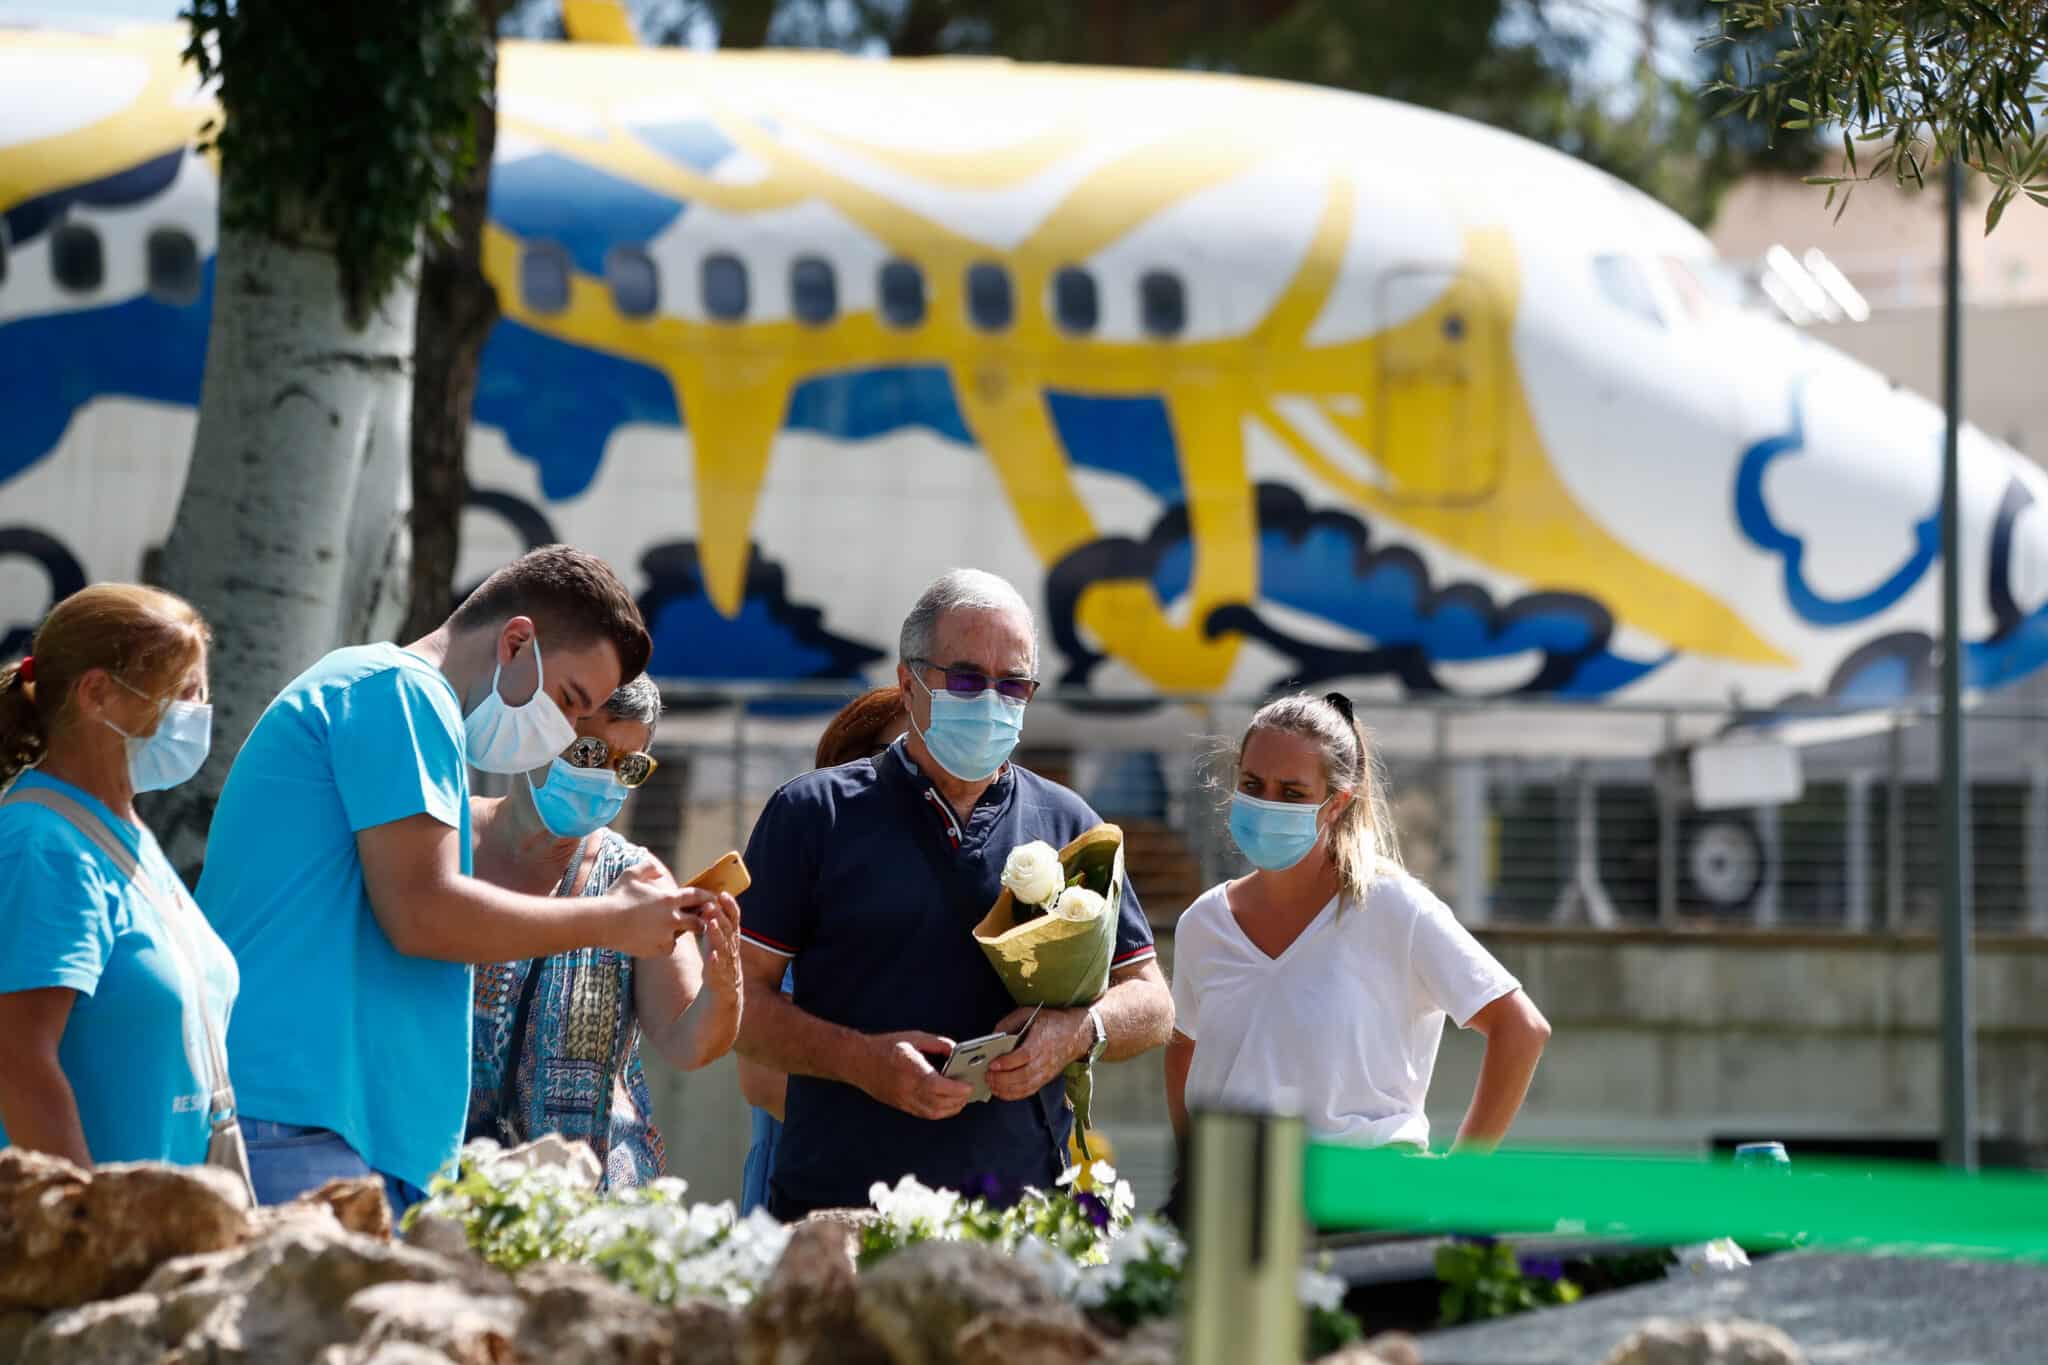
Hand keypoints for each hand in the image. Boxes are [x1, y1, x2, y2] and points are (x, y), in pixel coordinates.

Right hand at [606, 861, 707, 956]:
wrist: (602, 922)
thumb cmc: (616, 896)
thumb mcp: (631, 875)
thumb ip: (647, 868)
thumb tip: (658, 869)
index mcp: (668, 899)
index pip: (696, 897)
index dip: (706, 897)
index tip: (713, 898)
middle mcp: (671, 918)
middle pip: (698, 921)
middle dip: (701, 920)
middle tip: (700, 919)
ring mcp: (665, 935)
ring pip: (682, 936)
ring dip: (680, 932)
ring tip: (673, 929)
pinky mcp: (656, 949)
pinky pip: (668, 948)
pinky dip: (665, 944)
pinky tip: (657, 940)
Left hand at [697, 892, 743, 1007]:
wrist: (724, 987)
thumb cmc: (718, 957)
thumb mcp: (718, 938)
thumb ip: (713, 921)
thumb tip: (703, 902)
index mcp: (732, 936)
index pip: (734, 918)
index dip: (730, 906)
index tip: (723, 894)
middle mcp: (731, 946)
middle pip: (728, 929)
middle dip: (721, 916)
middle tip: (711, 904)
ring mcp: (726, 960)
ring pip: (724, 945)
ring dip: (718, 934)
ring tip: (711, 923)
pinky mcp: (719, 975)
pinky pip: (718, 967)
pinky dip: (715, 961)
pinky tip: (711, 955)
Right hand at [858, 1031, 973, 1120]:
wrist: (859, 1061)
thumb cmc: (886, 1047)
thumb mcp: (915, 1037)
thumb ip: (938, 1044)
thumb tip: (956, 1051)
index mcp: (912, 1070)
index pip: (939, 1086)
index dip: (957, 1089)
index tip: (968, 1085)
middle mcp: (908, 1089)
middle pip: (939, 1103)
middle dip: (959, 1099)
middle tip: (968, 1091)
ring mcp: (903, 1100)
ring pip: (933, 1113)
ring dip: (951, 1108)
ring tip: (961, 1099)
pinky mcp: (900, 1106)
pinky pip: (924, 1114)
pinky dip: (939, 1111)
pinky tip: (946, 1104)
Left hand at [986, 1006, 1088, 1101]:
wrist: (1076, 1033)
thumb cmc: (1051, 1022)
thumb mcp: (1029, 1013)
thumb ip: (1009, 1023)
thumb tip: (992, 1036)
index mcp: (1042, 1039)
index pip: (1025, 1055)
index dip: (1008, 1062)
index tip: (993, 1064)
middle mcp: (1046, 1058)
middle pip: (1024, 1075)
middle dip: (1003, 1079)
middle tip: (987, 1076)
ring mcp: (1047, 1071)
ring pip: (1026, 1086)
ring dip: (1006, 1089)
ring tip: (991, 1084)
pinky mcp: (1046, 1079)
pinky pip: (1029, 1091)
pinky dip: (1014, 1094)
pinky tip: (1001, 1091)